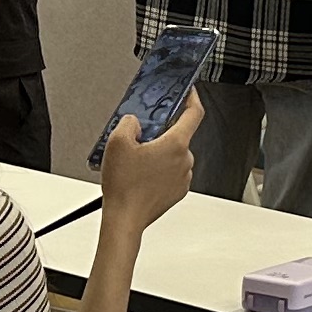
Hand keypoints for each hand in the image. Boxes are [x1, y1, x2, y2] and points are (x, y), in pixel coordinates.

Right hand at [97, 92, 199, 230]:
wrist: (124, 219)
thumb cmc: (124, 187)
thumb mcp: (117, 142)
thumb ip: (128, 122)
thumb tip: (134, 122)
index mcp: (175, 145)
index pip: (194, 113)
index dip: (192, 98)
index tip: (189, 92)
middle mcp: (184, 161)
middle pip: (178, 136)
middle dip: (161, 133)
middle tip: (141, 137)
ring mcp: (182, 178)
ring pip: (174, 155)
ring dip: (159, 153)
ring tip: (136, 162)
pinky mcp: (177, 192)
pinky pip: (171, 172)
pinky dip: (159, 169)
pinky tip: (141, 175)